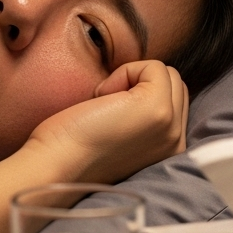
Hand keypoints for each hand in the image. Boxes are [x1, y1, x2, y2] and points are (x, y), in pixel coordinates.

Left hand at [26, 59, 188, 184]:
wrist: (56, 165)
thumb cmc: (73, 147)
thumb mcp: (121, 132)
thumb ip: (141, 116)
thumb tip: (139, 82)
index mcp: (169, 149)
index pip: (175, 99)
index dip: (140, 93)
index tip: (110, 114)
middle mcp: (176, 141)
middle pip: (175, 84)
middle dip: (139, 83)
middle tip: (106, 107)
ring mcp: (170, 126)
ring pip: (167, 74)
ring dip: (132, 78)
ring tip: (105, 104)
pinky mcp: (157, 108)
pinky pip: (154, 67)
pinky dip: (124, 72)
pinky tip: (102, 98)